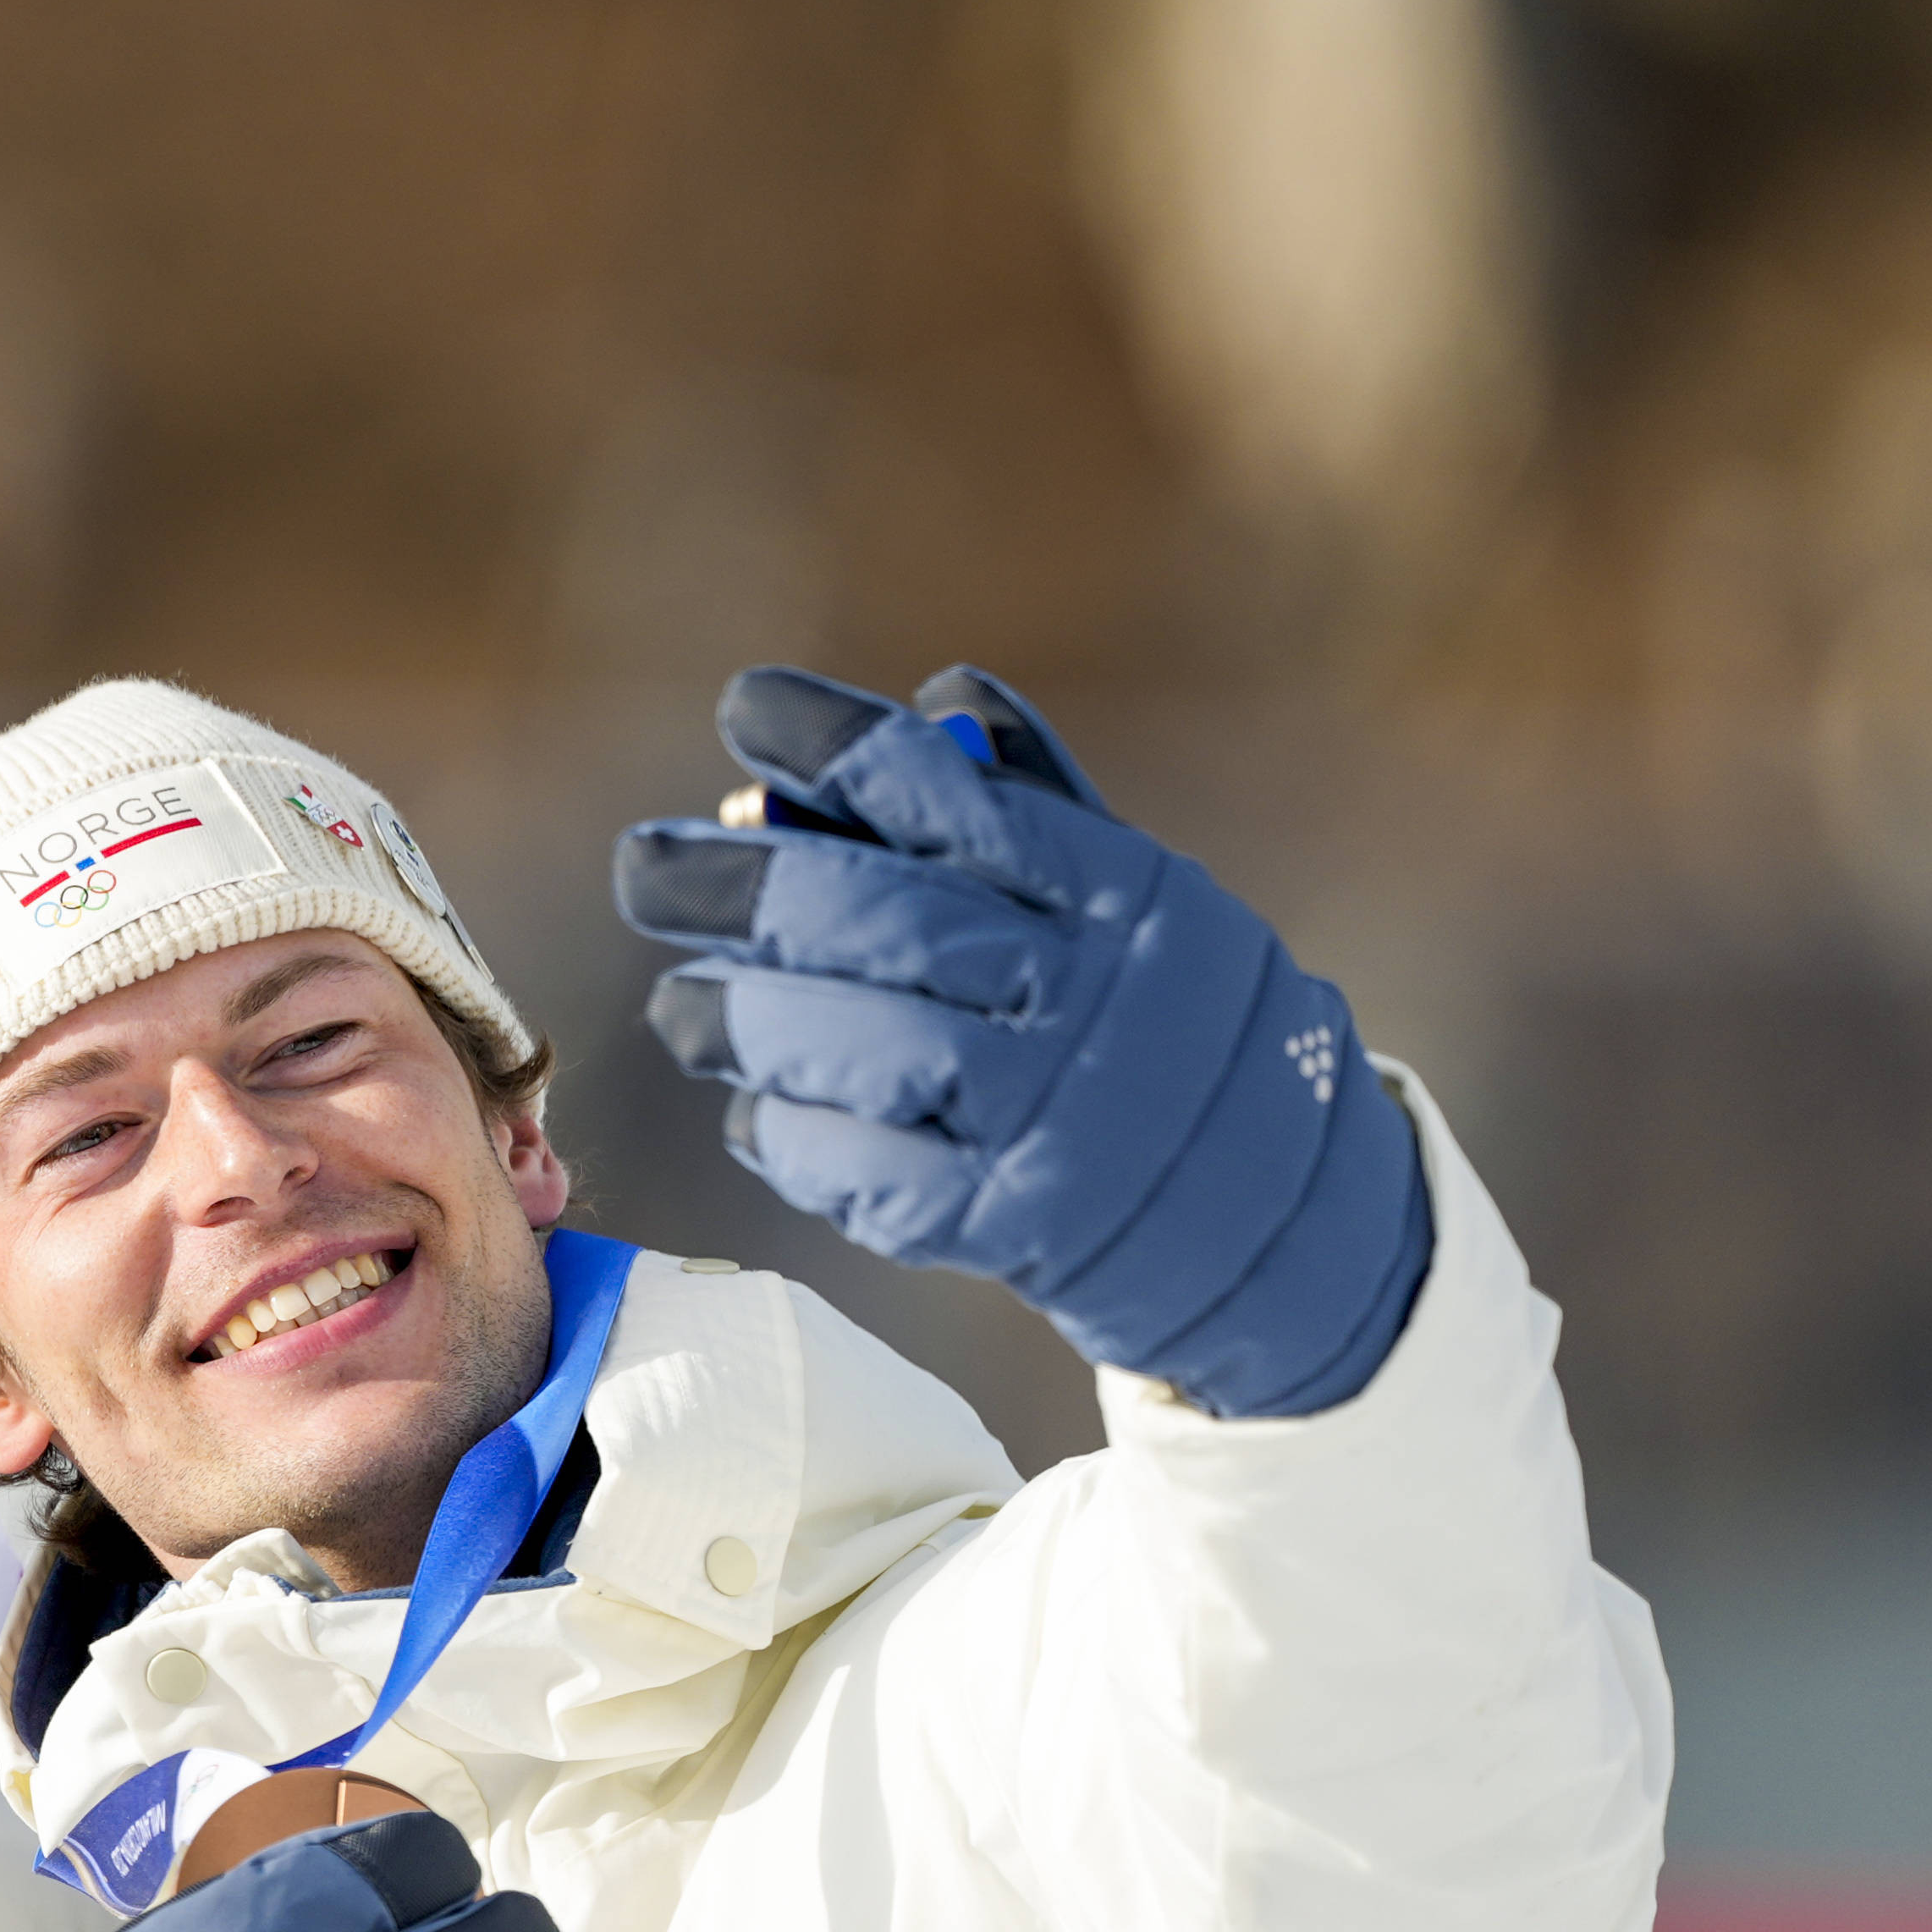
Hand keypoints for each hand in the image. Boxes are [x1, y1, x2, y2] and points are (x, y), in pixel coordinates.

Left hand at [611, 665, 1431, 1418]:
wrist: (1284, 1218)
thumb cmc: (1173, 1025)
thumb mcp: (1142, 898)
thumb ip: (1034, 807)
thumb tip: (926, 710)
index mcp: (1120, 892)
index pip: (949, 796)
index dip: (831, 742)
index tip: (746, 709)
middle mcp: (1086, 994)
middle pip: (877, 920)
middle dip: (736, 885)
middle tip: (647, 869)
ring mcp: (1049, 1115)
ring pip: (856, 1047)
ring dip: (743, 1019)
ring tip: (686, 1007)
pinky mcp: (1009, 1222)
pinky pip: (860, 1169)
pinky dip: (788, 1133)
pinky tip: (761, 1108)